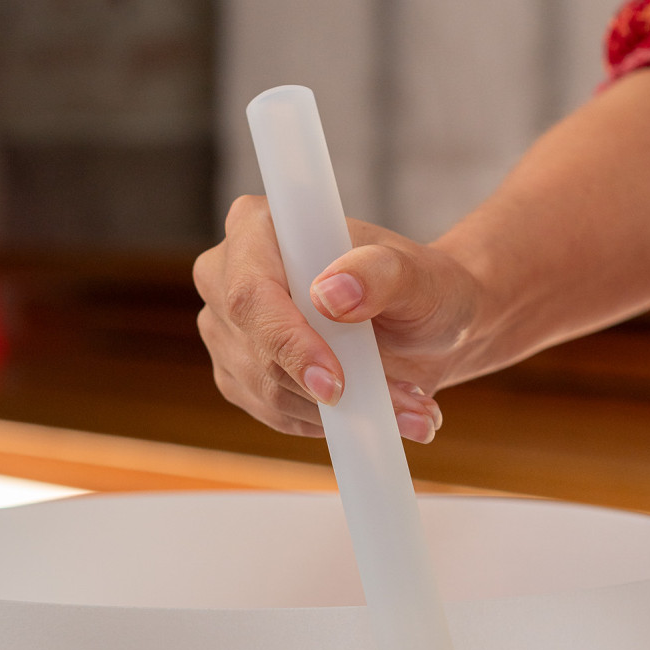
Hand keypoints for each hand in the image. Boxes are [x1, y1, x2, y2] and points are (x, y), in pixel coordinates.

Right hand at [194, 195, 480, 440]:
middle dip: (328, 386)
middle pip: (254, 348)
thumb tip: (330, 293)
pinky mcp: (239, 375)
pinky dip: (329, 422)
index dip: (286, 340)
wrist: (423, 329)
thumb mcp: (417, 275)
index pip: (250, 292)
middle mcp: (227, 275)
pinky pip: (274, 414)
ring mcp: (227, 330)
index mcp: (257, 227)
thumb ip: (378, 273)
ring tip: (407, 404)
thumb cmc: (420, 288)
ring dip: (341, 410)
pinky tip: (370, 408)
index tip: (334, 382)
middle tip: (406, 400)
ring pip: (268, 390)